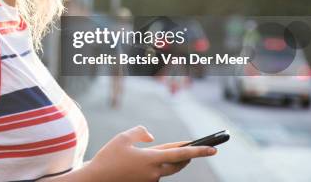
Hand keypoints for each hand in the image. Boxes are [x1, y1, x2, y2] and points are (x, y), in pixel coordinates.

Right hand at [84, 126, 216, 181]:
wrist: (97, 179)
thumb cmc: (109, 157)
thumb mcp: (123, 137)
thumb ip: (140, 132)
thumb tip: (152, 137)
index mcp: (151, 159)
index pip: (181, 154)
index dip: (198, 151)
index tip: (213, 149)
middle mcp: (154, 172)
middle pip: (178, 164)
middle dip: (187, 156)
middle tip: (194, 148)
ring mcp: (150, 180)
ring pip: (167, 168)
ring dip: (171, 160)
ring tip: (170, 151)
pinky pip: (156, 173)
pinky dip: (155, 164)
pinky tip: (144, 160)